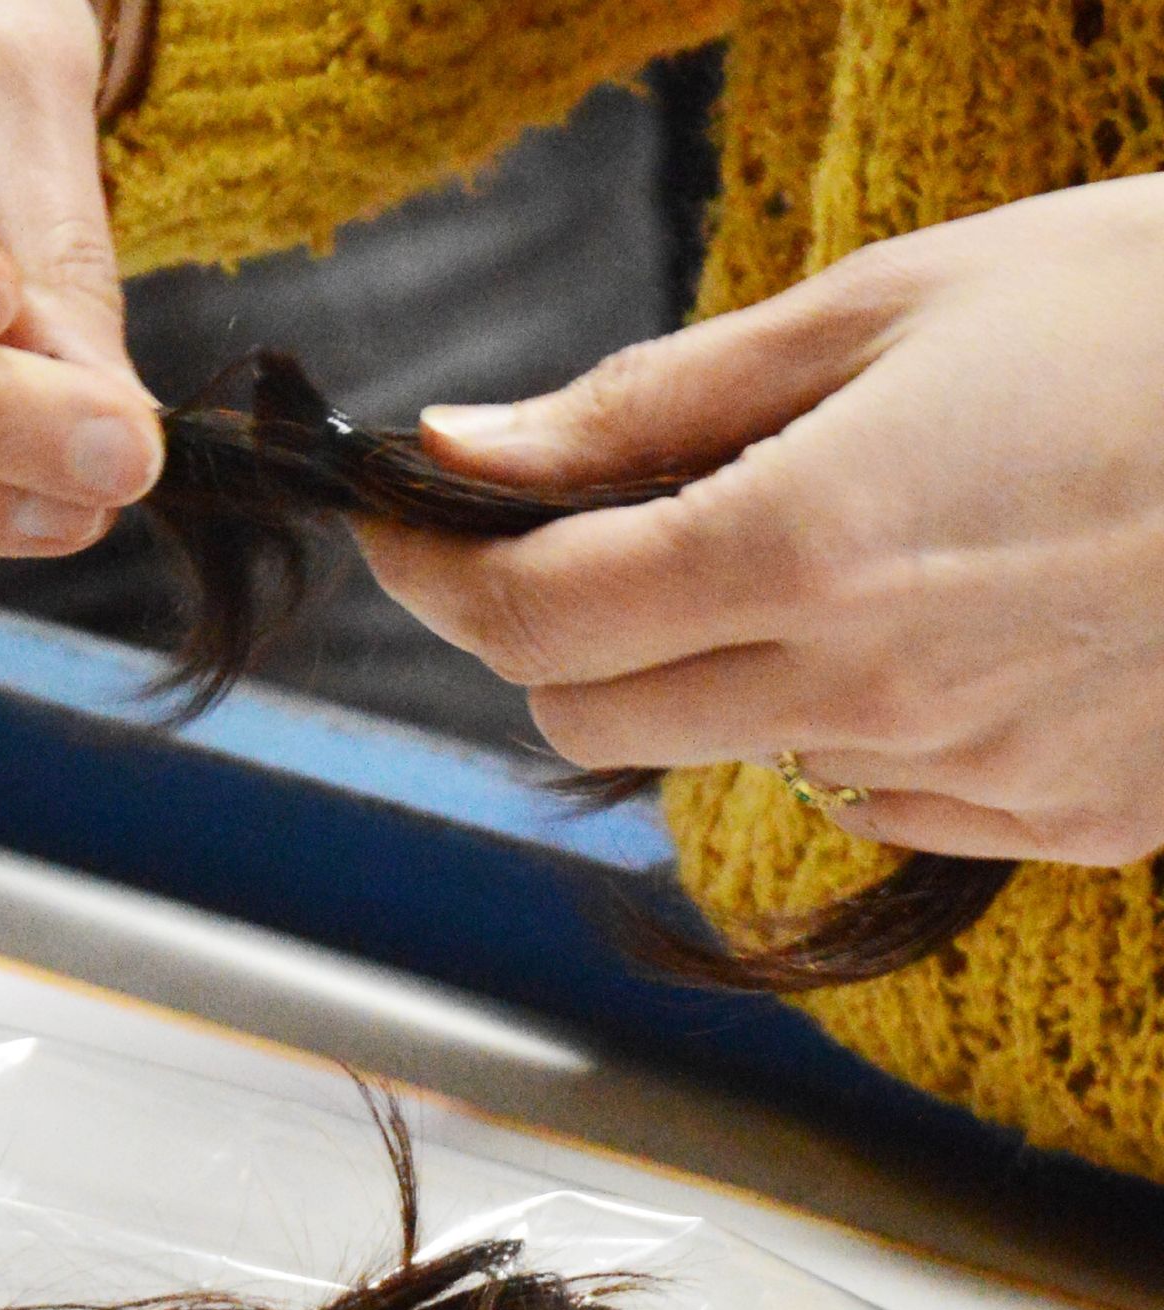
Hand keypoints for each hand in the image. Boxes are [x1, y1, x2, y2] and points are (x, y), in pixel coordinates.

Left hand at [360, 174, 1163, 866]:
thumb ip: (650, 405)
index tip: (406, 525)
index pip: (532, 618)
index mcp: (805, 545)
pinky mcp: (1052, 817)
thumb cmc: (1154, 312)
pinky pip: (866, 792)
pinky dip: (848, 719)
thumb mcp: (887, 306)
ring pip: (724, 757)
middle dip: (558, 635)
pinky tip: (940, 624)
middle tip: (608, 534)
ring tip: (826, 552)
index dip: (437, 574)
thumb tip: (464, 449)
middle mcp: (866, 690)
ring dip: (710, 671)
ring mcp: (964, 771)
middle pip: (590, 719)